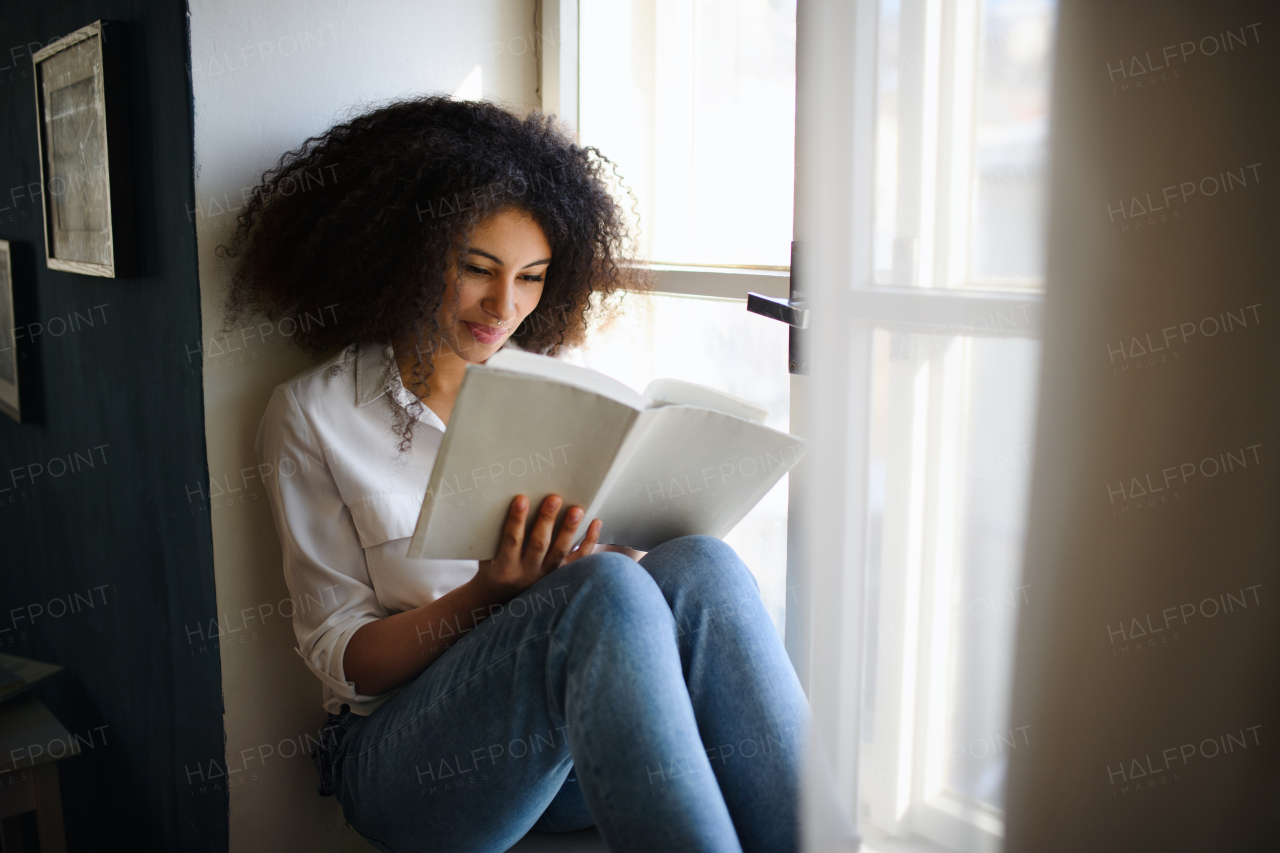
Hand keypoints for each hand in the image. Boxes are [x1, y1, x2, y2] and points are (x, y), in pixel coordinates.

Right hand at [475, 494, 601, 600]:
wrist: (500, 598)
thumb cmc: (493, 568)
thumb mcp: (485, 556)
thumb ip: (494, 535)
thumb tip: (501, 501)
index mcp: (505, 566)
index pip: (512, 540)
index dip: (517, 520)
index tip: (522, 499)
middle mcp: (527, 572)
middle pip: (539, 545)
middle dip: (547, 521)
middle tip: (554, 499)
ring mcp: (546, 576)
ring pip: (560, 552)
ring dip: (569, 530)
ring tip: (576, 510)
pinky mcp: (560, 576)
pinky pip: (578, 560)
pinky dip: (589, 542)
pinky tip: (596, 523)